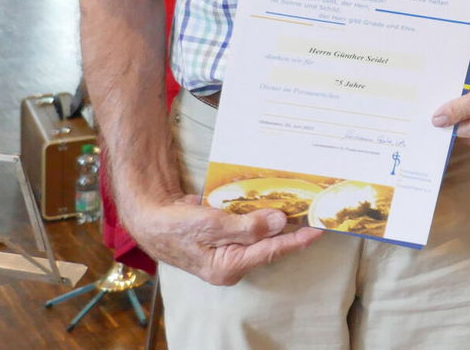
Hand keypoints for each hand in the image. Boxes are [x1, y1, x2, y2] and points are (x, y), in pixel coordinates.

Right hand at [122, 194, 322, 285]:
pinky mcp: (226, 237)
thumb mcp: (211, 225)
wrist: (150, 217)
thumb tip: (279, 222)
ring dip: (278, 221)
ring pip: (261, 236)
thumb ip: (247, 227)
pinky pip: (249, 227)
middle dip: (291, 230)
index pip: (271, 251)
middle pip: (269, 245)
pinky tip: (274, 203)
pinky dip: (261, 216)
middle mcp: (232, 262)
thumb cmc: (175, 226)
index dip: (297, 240)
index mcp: (229, 266)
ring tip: (303, 206)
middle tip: (316, 212)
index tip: (319, 229)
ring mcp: (229, 251)